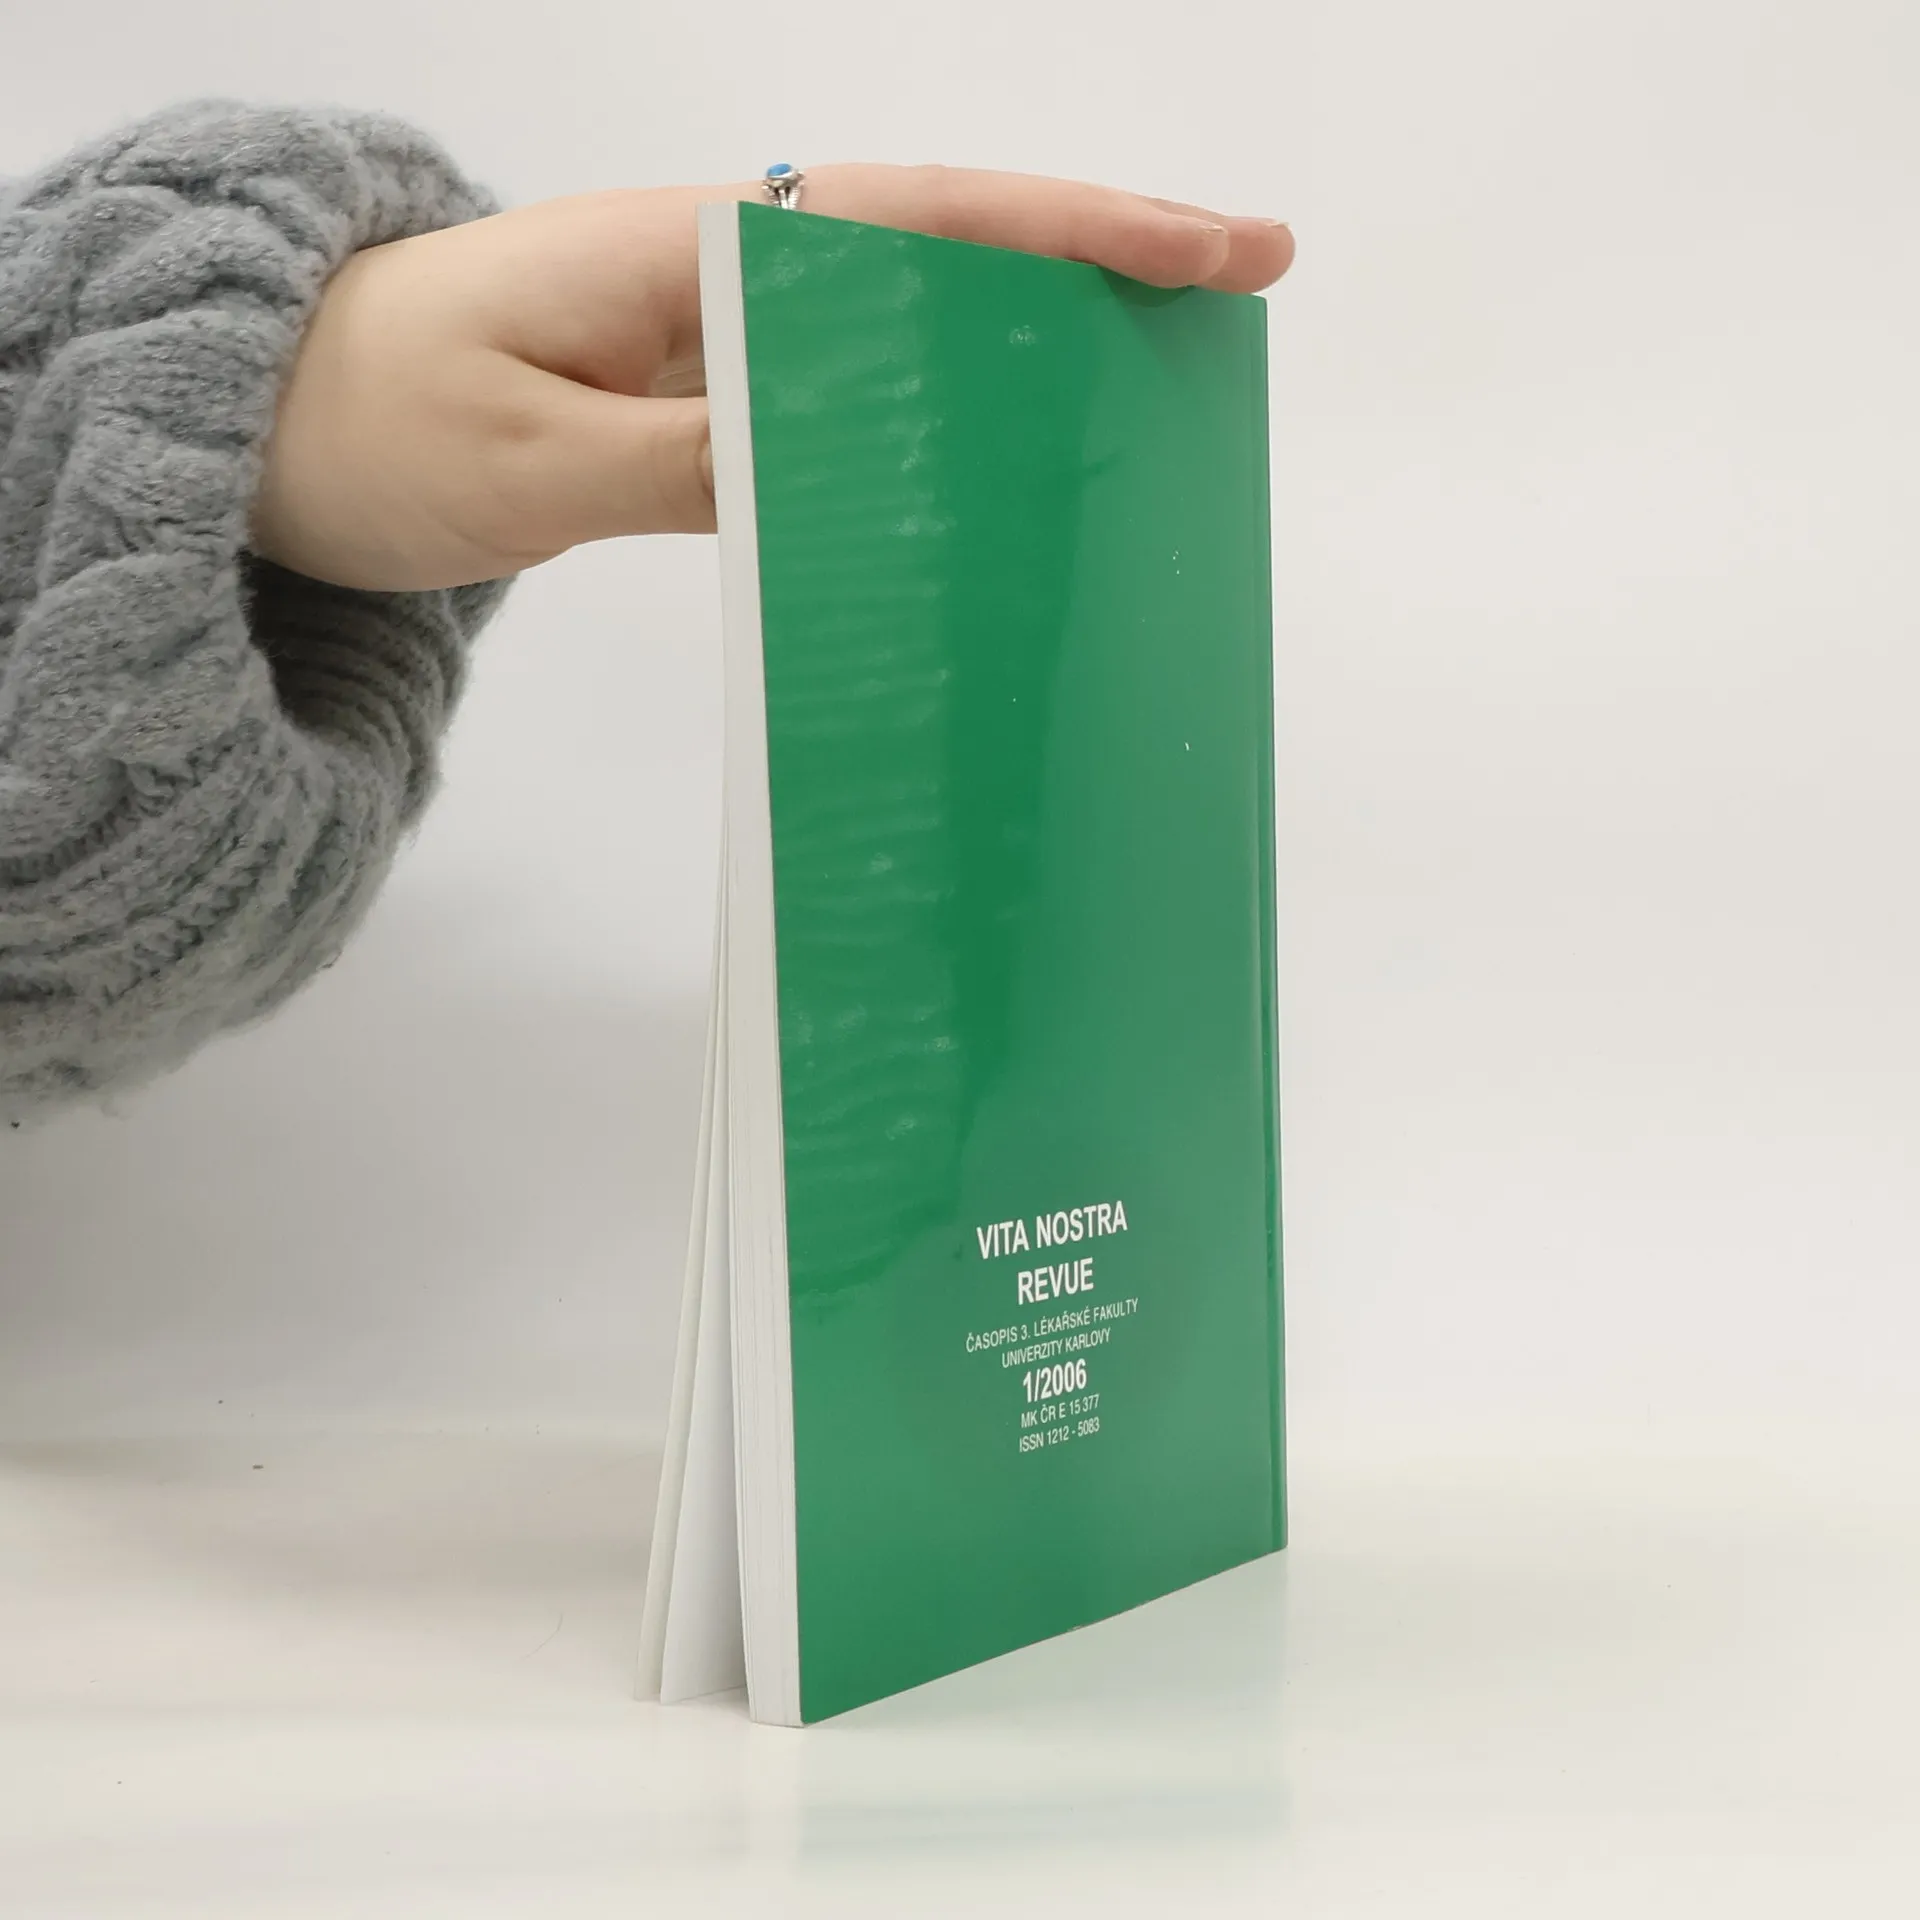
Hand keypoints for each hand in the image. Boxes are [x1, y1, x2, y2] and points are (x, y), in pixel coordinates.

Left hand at [250, 167, 1294, 591]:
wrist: (265, 424)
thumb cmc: (367, 424)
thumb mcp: (528, 461)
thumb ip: (694, 459)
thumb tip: (853, 464)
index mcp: (690, 251)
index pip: (919, 223)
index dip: (1070, 232)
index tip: (1203, 247)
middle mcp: (720, 271)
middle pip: (946, 248)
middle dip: (1095, 265)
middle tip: (1237, 298)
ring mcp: (715, 330)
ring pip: (908, 322)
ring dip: (1034, 342)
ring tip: (1157, 383)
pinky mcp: (697, 393)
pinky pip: (845, 394)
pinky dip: (935, 414)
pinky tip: (997, 453)